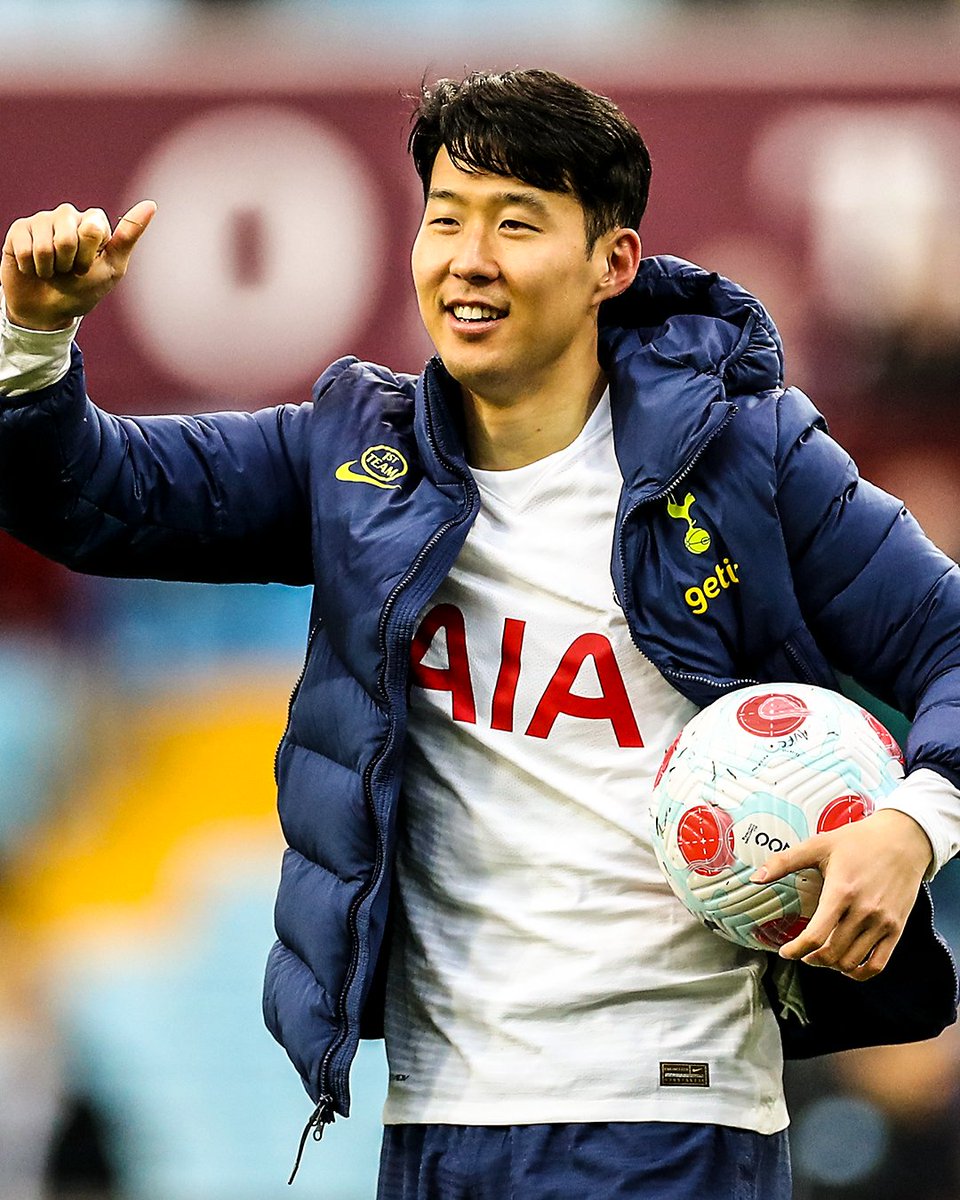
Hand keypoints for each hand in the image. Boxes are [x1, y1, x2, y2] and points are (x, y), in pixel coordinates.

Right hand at [1, 200, 156, 329]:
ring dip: (50, 268)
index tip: (91, 265)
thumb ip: (128, 236)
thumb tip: (151, 205)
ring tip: (53, 271)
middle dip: (70, 263)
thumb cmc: (84, 290)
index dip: (91, 254)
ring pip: (45, 244)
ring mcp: (42, 220)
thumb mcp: (113, 267)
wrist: (50, 310)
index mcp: (93, 222)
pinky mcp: (20, 230)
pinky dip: (31, 267)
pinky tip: (33, 268)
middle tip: (70, 271)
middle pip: (68, 236)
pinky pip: (24, 248)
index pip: (93, 227)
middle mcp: (68, 216)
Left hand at [752, 808, 932, 979]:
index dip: (796, 950)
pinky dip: (860, 972)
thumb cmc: (859, 840)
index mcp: (841, 891)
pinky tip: (847, 965)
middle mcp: (864, 911)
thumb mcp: (818, 845)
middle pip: (832, 953)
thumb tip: (756, 877)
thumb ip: (784, 861)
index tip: (786, 952)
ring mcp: (882, 922)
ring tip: (821, 955)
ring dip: (832, 965)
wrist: (903, 839)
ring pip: (852, 962)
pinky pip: (878, 964)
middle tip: (802, 952)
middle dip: (811, 958)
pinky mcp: (897, 928)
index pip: (816, 935)